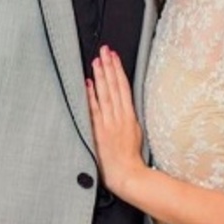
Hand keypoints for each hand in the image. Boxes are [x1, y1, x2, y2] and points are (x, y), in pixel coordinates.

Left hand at [86, 46, 145, 195]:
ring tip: (96, 60)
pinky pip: (94, 110)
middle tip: (104, 50)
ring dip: (100, 76)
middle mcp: (119, 116)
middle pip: (114, 86)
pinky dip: (91, 96)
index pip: (123, 86)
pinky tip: (88, 83)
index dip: (118, 69)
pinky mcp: (99, 131)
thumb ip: (128, 115)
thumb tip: (123, 101)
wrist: (126, 174)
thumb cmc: (131, 156)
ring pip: (104, 94)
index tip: (114, 56)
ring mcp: (108, 123)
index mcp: (129, 115)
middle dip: (109, 66)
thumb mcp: (136, 131)